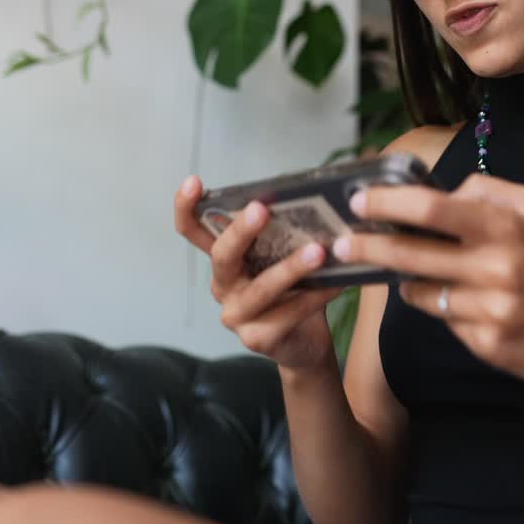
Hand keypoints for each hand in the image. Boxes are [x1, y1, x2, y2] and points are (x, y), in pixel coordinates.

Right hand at [174, 175, 343, 372]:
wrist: (304, 342)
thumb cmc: (292, 288)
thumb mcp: (280, 255)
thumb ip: (281, 232)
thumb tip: (305, 197)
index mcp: (225, 259)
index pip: (193, 231)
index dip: (186, 206)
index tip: (193, 181)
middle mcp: (223, 286)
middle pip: (222, 256)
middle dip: (240, 231)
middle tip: (261, 210)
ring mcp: (236, 315)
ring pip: (261, 288)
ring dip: (291, 268)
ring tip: (318, 251)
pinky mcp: (257, 339)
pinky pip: (289, 313)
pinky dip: (315, 296)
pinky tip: (336, 283)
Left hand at [332, 172, 523, 388]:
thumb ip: (488, 190)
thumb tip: (444, 188)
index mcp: (504, 227)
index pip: (432, 208)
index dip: (388, 202)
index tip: (358, 200)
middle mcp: (495, 267)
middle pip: (411, 253)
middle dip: (367, 246)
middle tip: (339, 242)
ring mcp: (489, 309)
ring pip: (420, 290)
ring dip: (405, 279)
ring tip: (403, 268)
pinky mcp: (485, 344)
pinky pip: (442, 319)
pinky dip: (438, 306)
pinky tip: (451, 300)